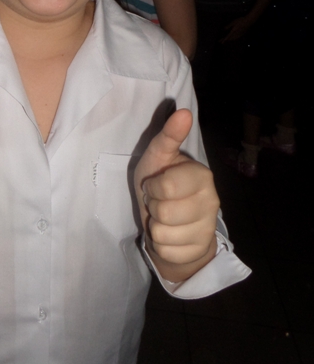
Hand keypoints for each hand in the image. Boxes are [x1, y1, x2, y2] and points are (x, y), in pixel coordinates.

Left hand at [134, 109, 218, 277]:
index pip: (166, 187)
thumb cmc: (161, 181)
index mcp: (202, 175)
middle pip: (163, 212)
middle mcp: (212, 201)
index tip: (156, 183)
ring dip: (155, 227)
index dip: (152, 187)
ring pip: (162, 235)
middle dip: (153, 207)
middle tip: (159, 201)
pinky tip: (169, 235)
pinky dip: (160, 245)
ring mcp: (208, 228)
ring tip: (163, 217)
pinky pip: (165, 252)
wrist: (172, 219)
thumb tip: (182, 111)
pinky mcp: (200, 250)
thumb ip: (168, 136)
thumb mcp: (158, 157)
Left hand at [221, 14, 254, 41]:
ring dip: (230, 40)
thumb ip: (229, 26)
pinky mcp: (243, 34)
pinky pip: (237, 38)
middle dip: (226, 40)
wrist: (249, 21)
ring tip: (226, 40)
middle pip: (230, 39)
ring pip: (234, 39)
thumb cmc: (241, 20)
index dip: (224, 40)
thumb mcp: (233, 22)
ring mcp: (240, 34)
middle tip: (221, 42)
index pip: (228, 36)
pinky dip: (234, 39)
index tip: (221, 42)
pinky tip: (233, 38)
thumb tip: (224, 29)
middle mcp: (237, 34)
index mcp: (234, 31)